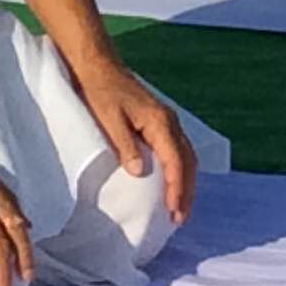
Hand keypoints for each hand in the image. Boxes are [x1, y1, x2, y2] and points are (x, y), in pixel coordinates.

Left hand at [65, 52, 197, 222]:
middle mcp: (169, 122)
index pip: (176, 161)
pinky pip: (177, 150)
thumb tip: (140, 172)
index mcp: (160, 122)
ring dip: (185, 182)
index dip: (176, 188)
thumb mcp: (108, 119)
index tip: (174, 211)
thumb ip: (125, 145)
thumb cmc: (100, 92)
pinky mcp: (159, 122)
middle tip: (179, 218)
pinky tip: (172, 183)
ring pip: (186, 156)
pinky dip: (179, 170)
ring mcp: (166, 121)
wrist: (98, 67)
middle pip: (188, 162)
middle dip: (186, 191)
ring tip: (178, 207)